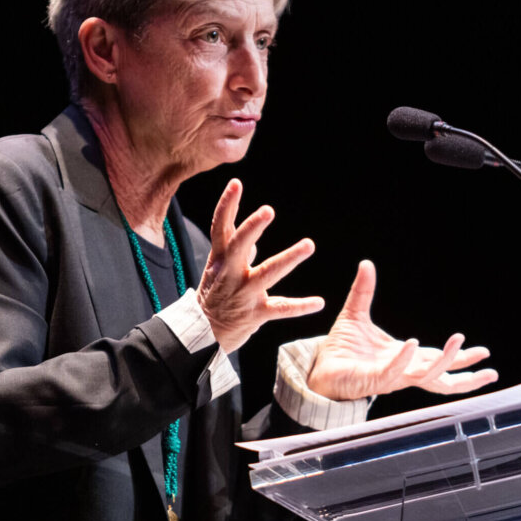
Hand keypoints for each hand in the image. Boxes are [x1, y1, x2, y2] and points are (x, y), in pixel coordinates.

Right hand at [196, 179, 323, 352]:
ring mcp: (243, 294)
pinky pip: (281, 309)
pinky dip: (301, 306)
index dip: (227, 205)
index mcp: (220, 259)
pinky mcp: (255, 314)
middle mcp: (229, 273)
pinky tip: (319, 302)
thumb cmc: (213, 298)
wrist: (201, 336)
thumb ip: (236, 251)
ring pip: (267, 274)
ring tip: (309, 244)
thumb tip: (252, 238)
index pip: (220, 227)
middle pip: (239, 246)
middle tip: (269, 210)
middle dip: (253, 228)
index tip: (236, 183)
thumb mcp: (218, 270)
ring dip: (289, 258)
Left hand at [306, 260, 497, 400]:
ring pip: (425, 377)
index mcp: (405, 359)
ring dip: (444, 362)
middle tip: (488, 368)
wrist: (317, 368)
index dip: (461, 358)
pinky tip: (413, 346)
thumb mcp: (355, 314)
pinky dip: (404, 360)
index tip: (484, 353)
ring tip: (458, 344)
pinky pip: (393, 373)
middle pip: (442, 378)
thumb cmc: (340, 349)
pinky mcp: (372, 381)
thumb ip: (364, 291)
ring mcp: (390, 378)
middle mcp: (402, 372)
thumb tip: (366, 263)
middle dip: (466, 374)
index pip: (439, 361)